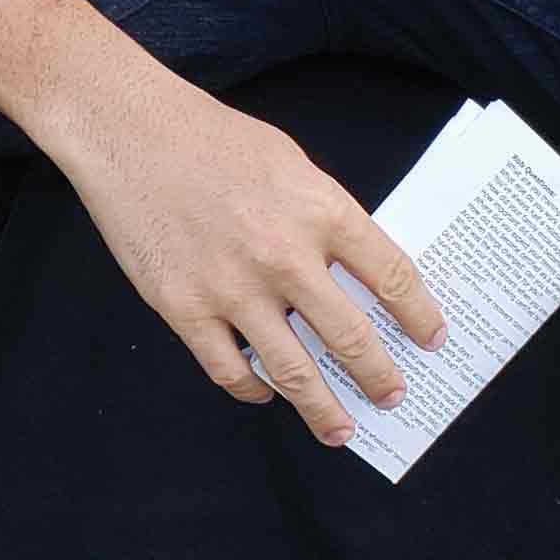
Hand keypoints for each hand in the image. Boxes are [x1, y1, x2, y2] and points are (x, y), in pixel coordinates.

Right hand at [44, 67, 446, 448]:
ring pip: (294, 373)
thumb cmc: (209, 136)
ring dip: (324, 410)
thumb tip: (353, 273)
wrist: (127, 129)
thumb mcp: (290, 162)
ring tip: (340, 430)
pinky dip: (252, 390)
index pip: (391, 277)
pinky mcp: (184, 307)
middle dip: (380, 377)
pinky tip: (262, 393)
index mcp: (320, 211)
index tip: (432, 339)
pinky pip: (229, 371)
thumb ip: (323, 216)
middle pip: (351, 338)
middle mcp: (284, 256)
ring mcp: (232, 288)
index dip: (419, 315)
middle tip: (393, 396)